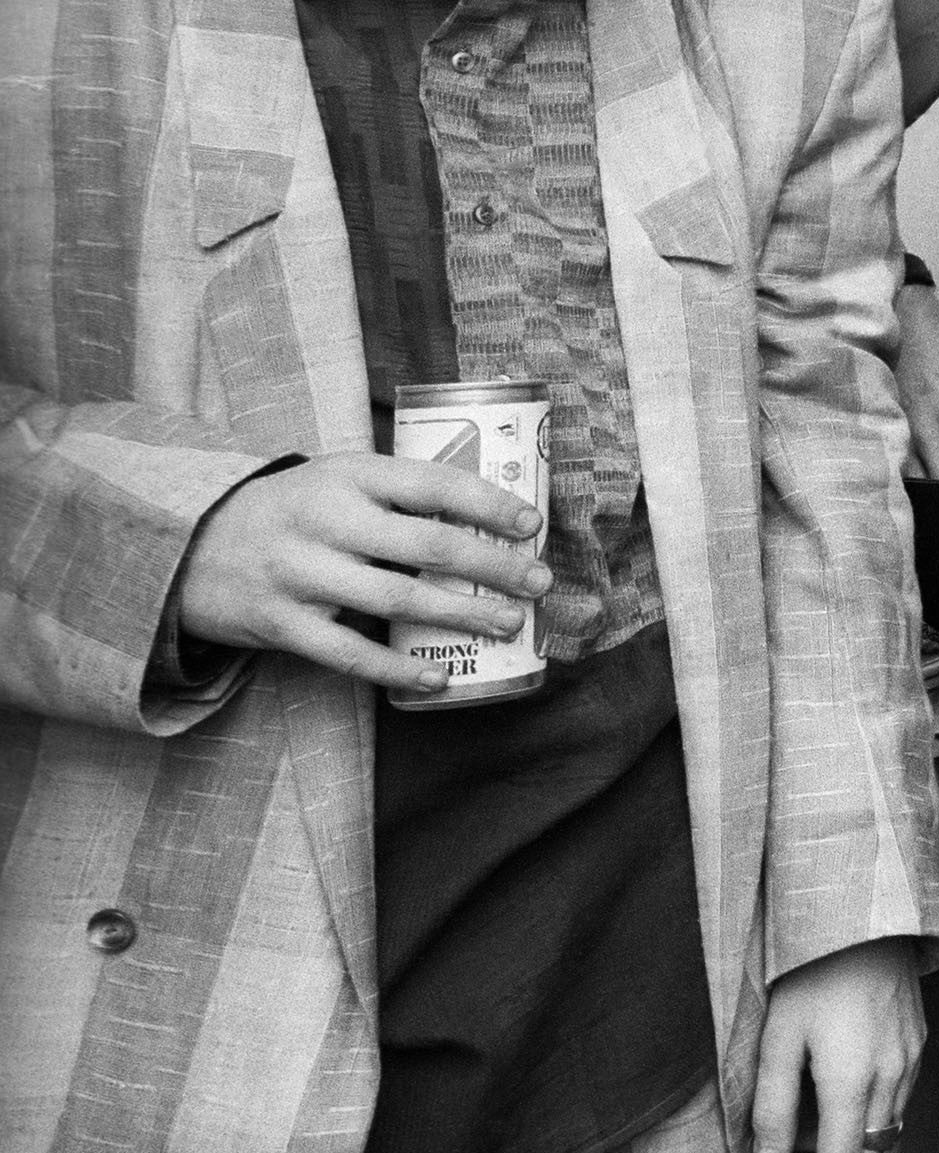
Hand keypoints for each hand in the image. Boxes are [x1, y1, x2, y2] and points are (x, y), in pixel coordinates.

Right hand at [173, 452, 549, 693]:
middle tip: (539, 581)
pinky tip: (438, 678)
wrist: (186, 541)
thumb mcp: (337, 478)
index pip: (433, 484)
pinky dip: (397, 669)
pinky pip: (348, 653)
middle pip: (426, 545)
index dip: (489, 504)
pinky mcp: (279, 624)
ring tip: (508, 624)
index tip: (533, 525)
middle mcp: (325, 520)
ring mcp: (299, 574)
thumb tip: (491, 516)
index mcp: (347, 475)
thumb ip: (398, 493)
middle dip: (492, 565)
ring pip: (397, 599)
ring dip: (461, 615)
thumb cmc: (292, 509)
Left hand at [750, 936, 925, 1152]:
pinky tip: (839, 1095)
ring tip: (808, 1131)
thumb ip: (771, 1109)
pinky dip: (870, 1115)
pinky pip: (898, 1099)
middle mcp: (890, 1078)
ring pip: (886, 1130)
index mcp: (851, 1082)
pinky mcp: (918, 1044)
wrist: (864, 921)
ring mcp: (910, 1061)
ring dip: (852, 1145)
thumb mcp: (777, 1040)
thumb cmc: (814, 973)